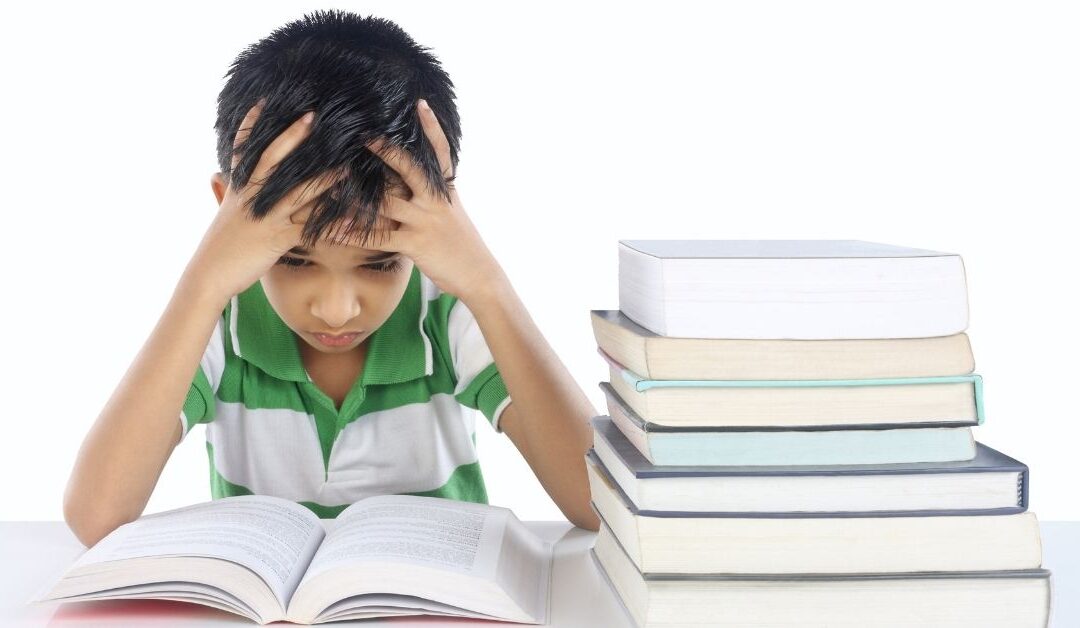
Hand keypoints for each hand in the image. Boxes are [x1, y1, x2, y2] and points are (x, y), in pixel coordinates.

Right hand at [185, 99, 344, 302]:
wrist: (208, 276)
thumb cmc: (218, 247)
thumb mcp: (222, 214)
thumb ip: (225, 193)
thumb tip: (218, 175)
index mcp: (238, 189)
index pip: (243, 149)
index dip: (252, 125)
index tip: (264, 100)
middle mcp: (251, 199)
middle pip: (272, 160)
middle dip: (292, 137)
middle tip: (312, 116)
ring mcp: (264, 218)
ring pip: (296, 193)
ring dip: (323, 179)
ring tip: (345, 167)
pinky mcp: (276, 239)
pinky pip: (308, 229)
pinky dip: (331, 225)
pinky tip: (350, 220)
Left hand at [331, 99, 505, 303]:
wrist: (478, 275)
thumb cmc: (462, 244)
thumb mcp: (453, 214)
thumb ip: (434, 196)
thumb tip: (416, 181)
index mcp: (445, 192)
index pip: (440, 153)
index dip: (432, 128)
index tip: (421, 104)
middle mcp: (436, 202)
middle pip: (410, 170)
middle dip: (387, 152)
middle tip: (364, 136)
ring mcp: (426, 223)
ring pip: (387, 203)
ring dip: (357, 196)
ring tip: (332, 186)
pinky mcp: (415, 245)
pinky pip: (379, 238)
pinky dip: (355, 235)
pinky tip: (336, 231)